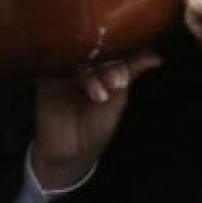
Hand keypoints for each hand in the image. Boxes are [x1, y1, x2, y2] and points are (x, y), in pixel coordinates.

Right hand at [31, 52, 160, 189]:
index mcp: (98, 65)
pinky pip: (56, 68)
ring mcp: (62, 70)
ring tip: (103, 94)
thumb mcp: (119, 99)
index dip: (122, 56)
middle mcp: (80, 64)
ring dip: (93, 75)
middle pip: (93, 52)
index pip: (110, 50)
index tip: (128, 75)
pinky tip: (83, 83)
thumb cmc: (96, 126)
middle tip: (118, 83)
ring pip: (77, 60)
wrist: (71, 153)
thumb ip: (131, 74)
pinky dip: (72, 75)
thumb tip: (156, 57)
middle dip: (109, 66)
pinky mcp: (45, 79)